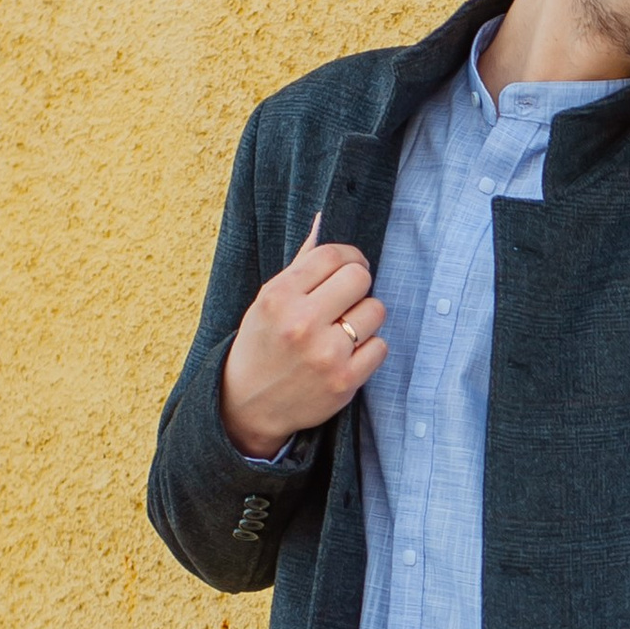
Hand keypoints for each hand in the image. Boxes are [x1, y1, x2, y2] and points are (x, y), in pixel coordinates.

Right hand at [219, 212, 386, 455]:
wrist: (248, 405)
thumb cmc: (261, 345)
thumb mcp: (268, 301)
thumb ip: (300, 266)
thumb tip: (322, 222)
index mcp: (279, 296)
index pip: (333, 255)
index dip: (349, 257)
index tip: (350, 267)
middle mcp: (302, 322)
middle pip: (360, 278)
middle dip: (358, 285)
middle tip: (349, 298)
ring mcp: (325, 354)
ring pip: (376, 311)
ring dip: (366, 317)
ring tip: (345, 329)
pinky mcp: (344, 381)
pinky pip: (381, 347)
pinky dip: (370, 349)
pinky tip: (349, 354)